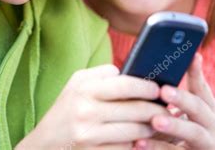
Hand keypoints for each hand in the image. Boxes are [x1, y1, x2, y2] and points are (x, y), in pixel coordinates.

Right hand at [16, 65, 170, 148]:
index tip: (160, 89)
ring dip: (152, 128)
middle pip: (135, 109)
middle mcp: (86, 110)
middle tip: (168, 109)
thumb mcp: (77, 83)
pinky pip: (127, 148)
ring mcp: (90, 134)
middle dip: (157, 110)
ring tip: (159, 123)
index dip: (147, 87)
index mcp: (84, 89)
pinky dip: (139, 144)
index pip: (125, 85)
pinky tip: (144, 139)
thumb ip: (102, 73)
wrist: (46, 142)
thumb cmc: (66, 108)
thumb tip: (132, 72)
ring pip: (135, 131)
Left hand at [134, 53, 214, 149]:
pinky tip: (139, 143)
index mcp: (209, 109)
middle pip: (201, 109)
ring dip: (175, 125)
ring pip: (194, 133)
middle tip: (164, 90)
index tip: (190, 57)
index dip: (196, 74)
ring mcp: (207, 145)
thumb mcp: (175, 109)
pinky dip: (157, 148)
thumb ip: (172, 91)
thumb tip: (160, 61)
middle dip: (183, 99)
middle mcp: (213, 126)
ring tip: (155, 120)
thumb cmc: (175, 128)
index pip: (203, 88)